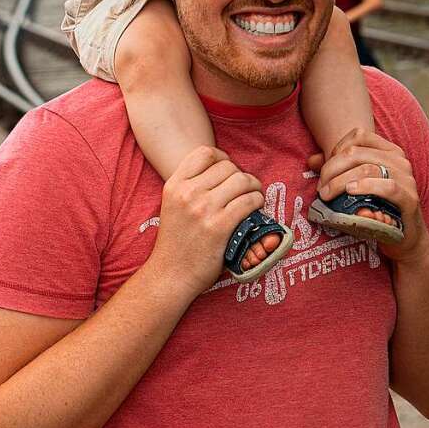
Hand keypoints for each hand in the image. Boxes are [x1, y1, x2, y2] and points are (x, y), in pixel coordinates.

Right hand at [148, 146, 264, 295]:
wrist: (171, 275)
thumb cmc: (176, 242)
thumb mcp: (172, 205)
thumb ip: (189, 186)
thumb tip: (221, 169)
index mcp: (174, 185)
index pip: (204, 152)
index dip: (222, 156)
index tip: (228, 170)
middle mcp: (188, 193)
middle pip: (227, 166)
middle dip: (241, 174)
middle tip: (244, 188)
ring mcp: (204, 209)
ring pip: (242, 180)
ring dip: (253, 186)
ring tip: (253, 196)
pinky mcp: (220, 226)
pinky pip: (249, 201)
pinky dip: (257, 201)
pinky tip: (255, 208)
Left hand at [307, 128, 428, 262]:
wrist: (404, 239)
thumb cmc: (378, 209)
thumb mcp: (356, 186)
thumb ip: (337, 170)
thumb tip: (311, 160)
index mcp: (389, 151)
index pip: (358, 135)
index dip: (336, 149)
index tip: (325, 170)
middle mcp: (400, 160)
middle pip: (356, 153)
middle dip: (331, 169)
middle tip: (321, 188)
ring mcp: (407, 178)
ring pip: (367, 168)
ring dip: (340, 181)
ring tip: (327, 195)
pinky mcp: (409, 198)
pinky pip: (387, 186)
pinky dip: (365, 186)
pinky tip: (350, 192)